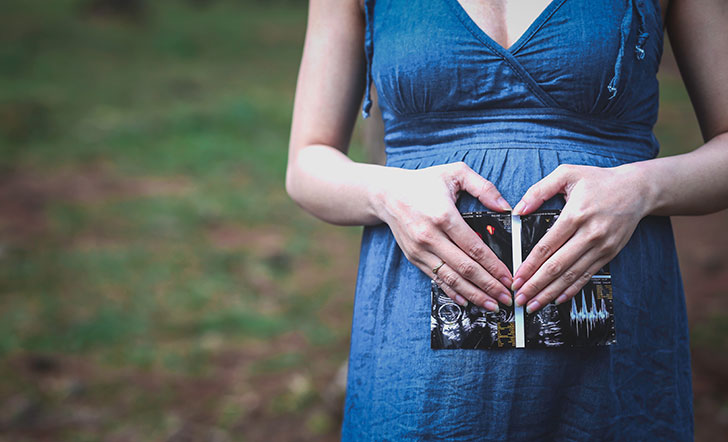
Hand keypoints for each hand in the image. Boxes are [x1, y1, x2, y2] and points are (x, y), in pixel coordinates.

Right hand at [375, 162, 513, 311]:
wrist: (387, 194)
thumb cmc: (424, 182)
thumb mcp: (456, 172)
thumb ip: (484, 187)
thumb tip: (505, 208)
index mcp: (444, 216)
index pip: (475, 248)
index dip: (494, 266)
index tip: (508, 278)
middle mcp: (430, 236)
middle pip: (465, 268)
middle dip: (489, 286)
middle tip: (506, 297)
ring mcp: (421, 250)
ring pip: (451, 278)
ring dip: (474, 294)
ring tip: (492, 304)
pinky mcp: (414, 257)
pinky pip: (436, 278)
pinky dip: (453, 292)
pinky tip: (468, 300)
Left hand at [509, 164, 649, 312]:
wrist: (637, 189)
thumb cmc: (599, 181)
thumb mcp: (567, 174)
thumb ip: (539, 190)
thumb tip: (518, 209)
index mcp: (575, 215)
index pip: (547, 246)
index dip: (529, 265)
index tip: (516, 278)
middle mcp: (589, 233)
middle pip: (557, 266)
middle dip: (535, 285)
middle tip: (520, 298)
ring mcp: (601, 246)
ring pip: (571, 275)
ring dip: (550, 292)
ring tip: (534, 304)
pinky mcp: (609, 254)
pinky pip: (587, 275)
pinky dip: (572, 290)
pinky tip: (557, 299)